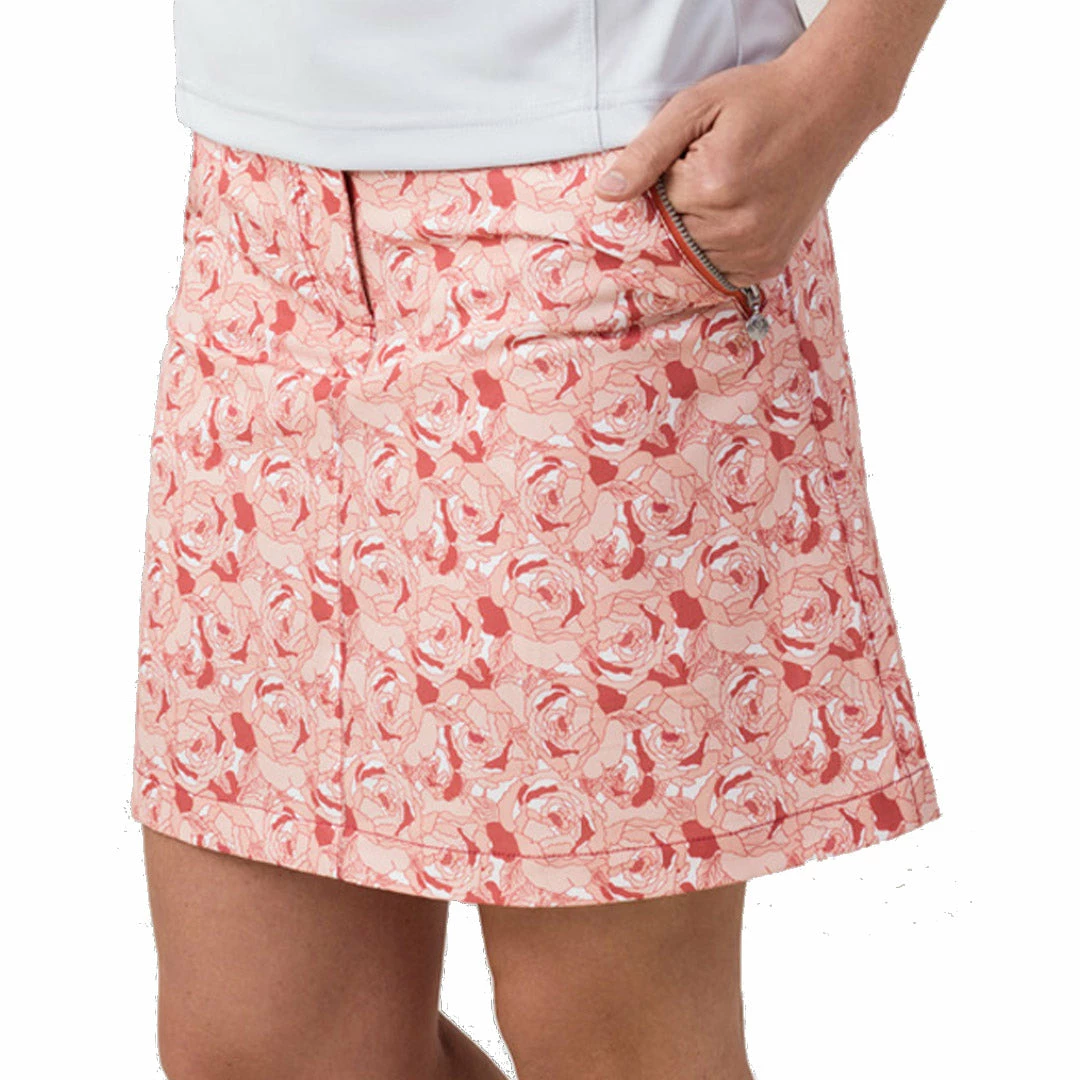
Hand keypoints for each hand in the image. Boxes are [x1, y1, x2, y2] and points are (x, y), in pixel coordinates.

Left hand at [595, 55, 891, 286]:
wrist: (828, 106)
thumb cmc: (760, 100)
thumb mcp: (695, 107)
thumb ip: (647, 151)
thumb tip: (607, 193)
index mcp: (712, 187)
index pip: (652, 211)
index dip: (659, 189)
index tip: (681, 167)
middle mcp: (736, 227)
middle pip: (671, 241)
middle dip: (675, 215)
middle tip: (705, 178)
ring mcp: (757, 250)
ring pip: (694, 262)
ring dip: (694, 237)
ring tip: (723, 194)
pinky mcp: (770, 262)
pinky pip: (722, 273)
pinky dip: (716, 253)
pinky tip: (730, 219)